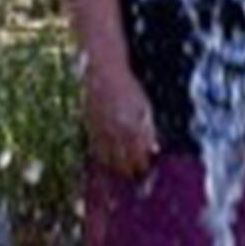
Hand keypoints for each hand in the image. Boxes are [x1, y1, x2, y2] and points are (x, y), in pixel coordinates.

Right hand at [85, 63, 158, 179]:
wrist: (104, 73)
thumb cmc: (128, 88)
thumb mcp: (144, 106)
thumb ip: (149, 128)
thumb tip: (154, 149)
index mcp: (133, 128)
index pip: (139, 160)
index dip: (143, 167)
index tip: (146, 168)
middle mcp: (116, 133)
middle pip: (124, 165)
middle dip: (130, 171)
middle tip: (134, 172)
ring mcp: (102, 132)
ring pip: (108, 161)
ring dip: (116, 168)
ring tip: (122, 168)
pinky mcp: (90, 129)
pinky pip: (96, 151)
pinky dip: (102, 158)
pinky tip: (108, 158)